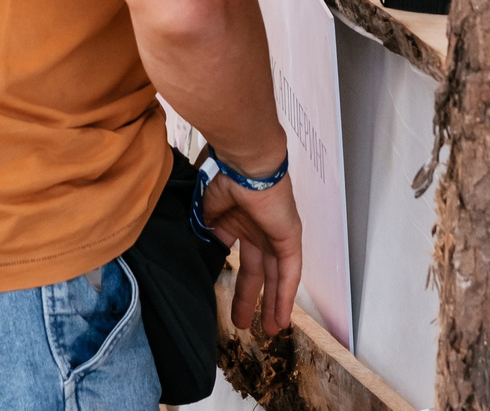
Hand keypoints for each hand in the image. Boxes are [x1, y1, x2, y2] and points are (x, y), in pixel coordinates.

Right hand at [200, 169, 301, 335]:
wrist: (244, 160)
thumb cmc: (224, 173)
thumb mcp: (206, 206)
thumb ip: (205, 226)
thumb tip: (200, 242)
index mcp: (238, 220)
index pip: (237, 257)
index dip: (230, 278)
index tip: (219, 295)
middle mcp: (258, 229)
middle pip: (257, 273)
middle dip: (249, 299)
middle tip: (243, 323)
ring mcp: (275, 234)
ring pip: (275, 278)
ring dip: (272, 304)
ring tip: (268, 329)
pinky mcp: (289, 238)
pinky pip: (289, 273)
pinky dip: (285, 296)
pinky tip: (281, 317)